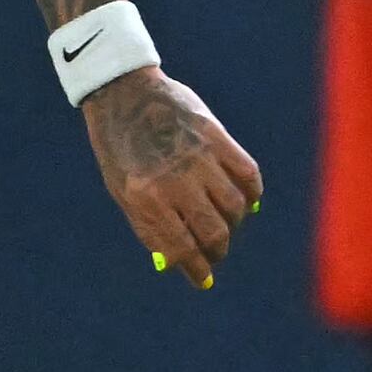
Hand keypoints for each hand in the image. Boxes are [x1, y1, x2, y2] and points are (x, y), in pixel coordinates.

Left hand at [83, 62, 260, 287]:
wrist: (124, 93)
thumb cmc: (119, 147)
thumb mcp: (122, 190)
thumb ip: (150, 227)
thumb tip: (179, 264)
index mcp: (145, 196)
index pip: (181, 247)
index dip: (195, 269)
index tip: (203, 279)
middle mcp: (175, 179)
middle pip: (215, 231)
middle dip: (217, 250)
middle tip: (215, 253)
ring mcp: (199, 156)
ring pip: (235, 207)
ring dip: (234, 223)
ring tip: (225, 224)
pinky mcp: (217, 136)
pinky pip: (248, 175)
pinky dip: (251, 194)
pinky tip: (245, 201)